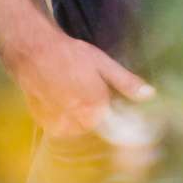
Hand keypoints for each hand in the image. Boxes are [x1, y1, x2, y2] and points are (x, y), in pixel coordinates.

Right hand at [7, 26, 155, 140]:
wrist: (32, 51)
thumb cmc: (70, 54)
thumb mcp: (103, 64)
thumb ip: (126, 83)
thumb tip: (150, 95)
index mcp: (95, 109)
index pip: (115, 130)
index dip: (119, 123)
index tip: (119, 116)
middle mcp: (76, 123)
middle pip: (96, 127)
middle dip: (98, 113)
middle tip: (90, 90)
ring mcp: (58, 125)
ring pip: (79, 128)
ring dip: (80, 116)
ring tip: (74, 91)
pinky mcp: (44, 123)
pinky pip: (62, 127)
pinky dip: (64, 116)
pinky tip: (61, 96)